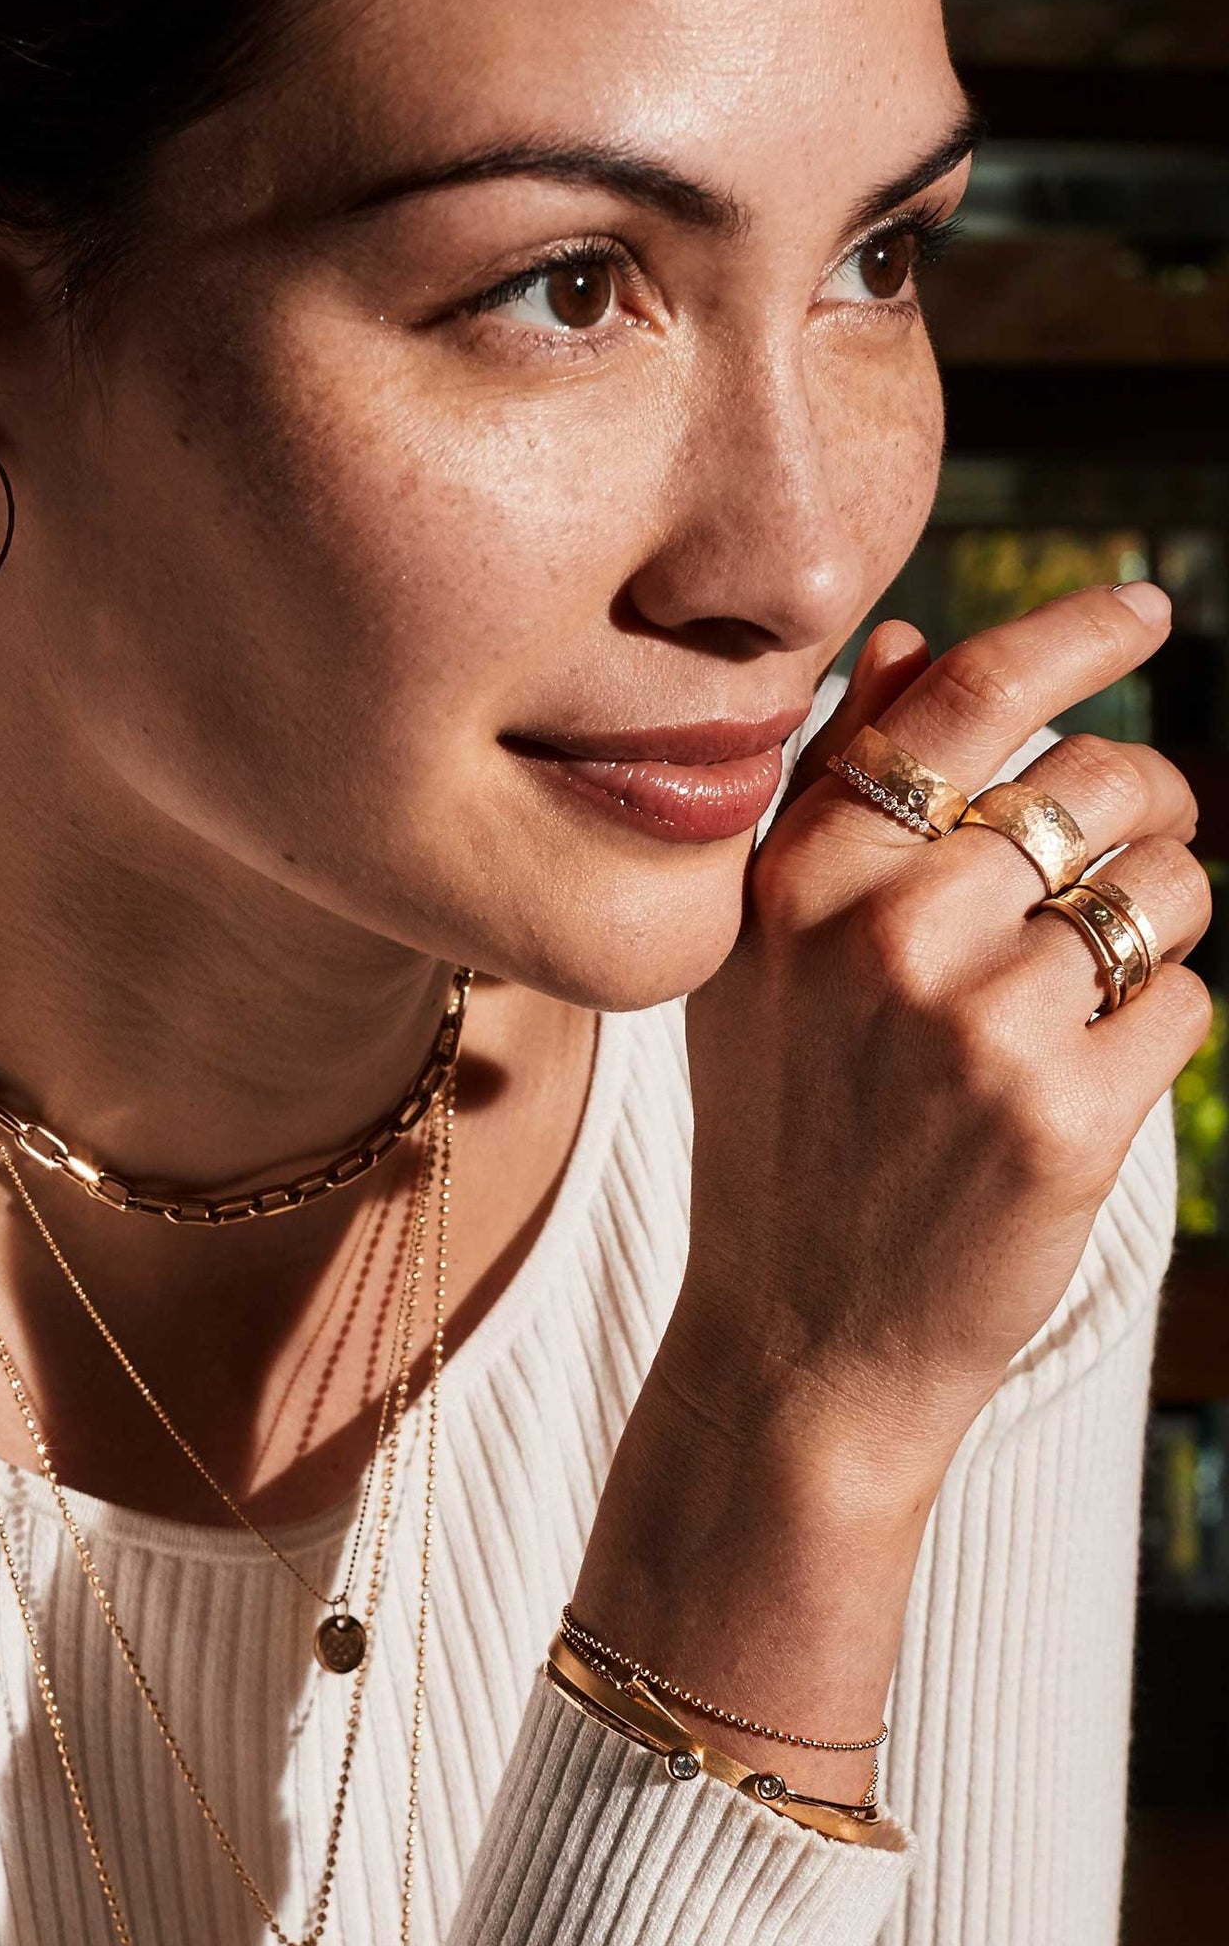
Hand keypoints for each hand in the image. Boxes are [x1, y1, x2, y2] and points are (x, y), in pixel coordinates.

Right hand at [672, 583, 1210, 1471]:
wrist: (801, 1336)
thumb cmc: (785, 1133)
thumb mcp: (760, 963)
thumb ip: (824, 801)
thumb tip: (908, 641)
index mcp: (797, 885)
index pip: (959, 705)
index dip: (1070, 635)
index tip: (1140, 609)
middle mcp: (880, 935)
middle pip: (1094, 783)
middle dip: (1141, 803)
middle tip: (1120, 854)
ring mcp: (972, 1024)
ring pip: (1162, 890)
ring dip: (1153, 923)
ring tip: (1077, 991)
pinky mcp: (1062, 1115)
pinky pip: (1186, 1001)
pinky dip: (1154, 1029)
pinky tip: (1072, 1081)